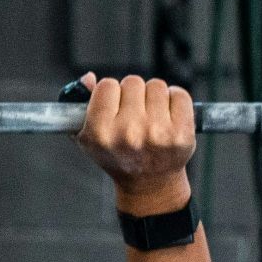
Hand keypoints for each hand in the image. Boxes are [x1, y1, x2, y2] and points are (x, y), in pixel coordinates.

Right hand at [73, 73, 195, 207]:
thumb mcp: (89, 136)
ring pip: (156, 86)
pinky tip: (168, 117)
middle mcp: (128, 133)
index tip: (114, 107)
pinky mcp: (182, 134)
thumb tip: (89, 78)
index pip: (107, 86)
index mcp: (101, 134)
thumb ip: (79, 104)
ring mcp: (157, 133)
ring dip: (154, 97)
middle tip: (134, 115)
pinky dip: (175, 101)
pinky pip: (180, 95)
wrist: (149, 184)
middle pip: (132, 82)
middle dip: (133, 95)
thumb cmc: (117, 155)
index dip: (111, 94)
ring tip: (151, 117)